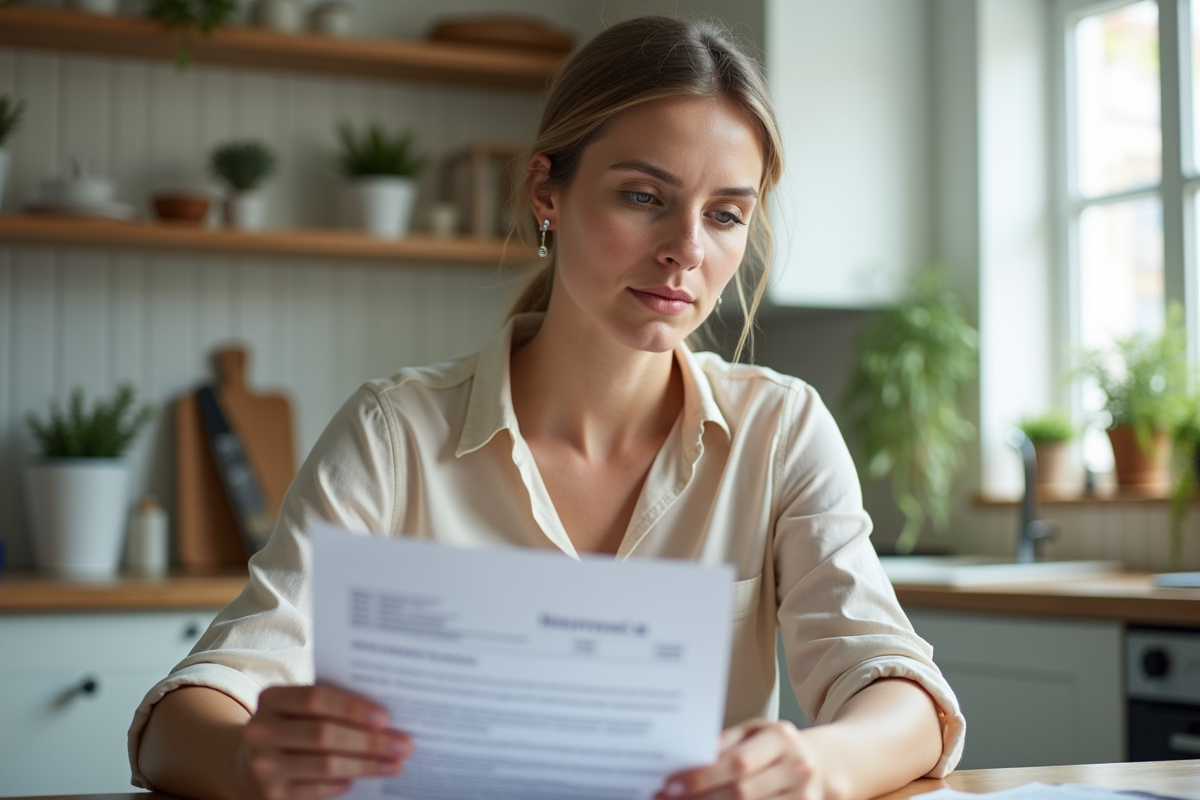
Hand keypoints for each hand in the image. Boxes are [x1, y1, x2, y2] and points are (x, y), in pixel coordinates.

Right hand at [236, 683, 411, 799]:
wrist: (252, 762)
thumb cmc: (292, 727)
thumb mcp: (299, 709)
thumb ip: (331, 706)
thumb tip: (385, 719)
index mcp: (272, 699)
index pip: (316, 698)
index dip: (353, 708)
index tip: (386, 718)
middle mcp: (261, 731)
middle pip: (324, 734)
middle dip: (370, 741)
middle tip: (403, 745)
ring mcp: (263, 765)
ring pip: (326, 765)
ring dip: (366, 765)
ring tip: (394, 764)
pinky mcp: (272, 795)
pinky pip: (317, 790)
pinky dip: (343, 784)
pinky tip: (360, 779)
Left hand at [655, 719, 828, 799]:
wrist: (823, 764)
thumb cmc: (779, 746)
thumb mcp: (756, 731)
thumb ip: (726, 742)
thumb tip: (692, 757)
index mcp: (782, 739)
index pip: (737, 763)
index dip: (702, 777)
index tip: (671, 784)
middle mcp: (797, 769)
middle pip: (741, 794)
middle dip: (699, 799)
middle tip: (667, 799)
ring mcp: (802, 798)